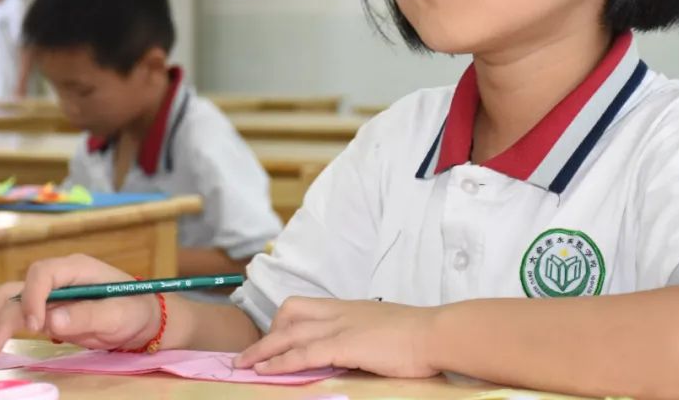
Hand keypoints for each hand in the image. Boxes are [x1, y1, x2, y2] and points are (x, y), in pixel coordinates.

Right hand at [0, 254, 170, 356]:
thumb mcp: (119, 314)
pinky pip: (16, 316)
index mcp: (77, 268)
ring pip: (9, 300)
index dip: (33, 298)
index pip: (43, 273)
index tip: (36, 326)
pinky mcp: (45, 312)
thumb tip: (52, 322)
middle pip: (17, 286)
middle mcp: (58, 278)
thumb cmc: (135, 310)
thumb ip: (87, 316)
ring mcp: (49, 295)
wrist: (142, 319)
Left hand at [234, 298, 439, 377]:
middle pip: (290, 313)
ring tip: (244, 365)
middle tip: (253, 355)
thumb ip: (363, 335)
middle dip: (268, 334)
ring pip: (289, 333)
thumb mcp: (383, 328)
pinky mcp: (344, 344)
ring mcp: (340, 326)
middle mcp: (339, 311)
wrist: (435, 333)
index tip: (273, 338)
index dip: (284, 322)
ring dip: (263, 350)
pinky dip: (280, 362)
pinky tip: (266, 372)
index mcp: (348, 307)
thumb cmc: (418, 336)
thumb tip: (354, 350)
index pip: (305, 306)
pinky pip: (302, 352)